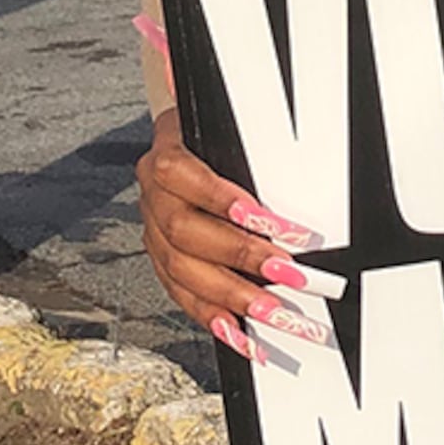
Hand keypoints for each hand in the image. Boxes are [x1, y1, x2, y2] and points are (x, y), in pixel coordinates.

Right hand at [137, 110, 325, 361]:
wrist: (184, 150)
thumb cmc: (213, 140)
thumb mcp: (226, 126)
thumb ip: (240, 128)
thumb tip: (235, 109)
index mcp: (165, 156)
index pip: (181, 174)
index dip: (220, 197)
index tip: (266, 218)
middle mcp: (152, 197)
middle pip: (185, 232)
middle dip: (242, 256)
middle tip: (290, 273)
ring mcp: (153, 235)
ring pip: (182, 270)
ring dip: (232, 295)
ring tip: (274, 312)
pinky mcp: (162, 265)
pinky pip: (181, 296)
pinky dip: (212, 317)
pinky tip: (241, 335)